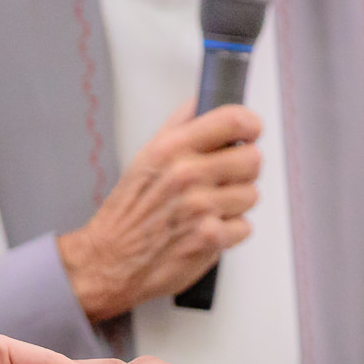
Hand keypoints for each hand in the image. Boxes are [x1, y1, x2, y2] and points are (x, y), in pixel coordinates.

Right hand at [57, 101, 261, 321]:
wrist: (111, 260)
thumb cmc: (127, 213)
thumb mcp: (145, 157)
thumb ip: (178, 126)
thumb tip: (202, 103)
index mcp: (172, 148)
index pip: (233, 119)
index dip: (250, 126)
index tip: (250, 133)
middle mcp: (187, 174)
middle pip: (252, 159)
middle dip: (243, 170)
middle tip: (225, 179)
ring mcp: (200, 207)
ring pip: (251, 195)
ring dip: (235, 204)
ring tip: (209, 209)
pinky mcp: (210, 238)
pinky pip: (244, 227)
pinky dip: (229, 232)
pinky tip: (207, 230)